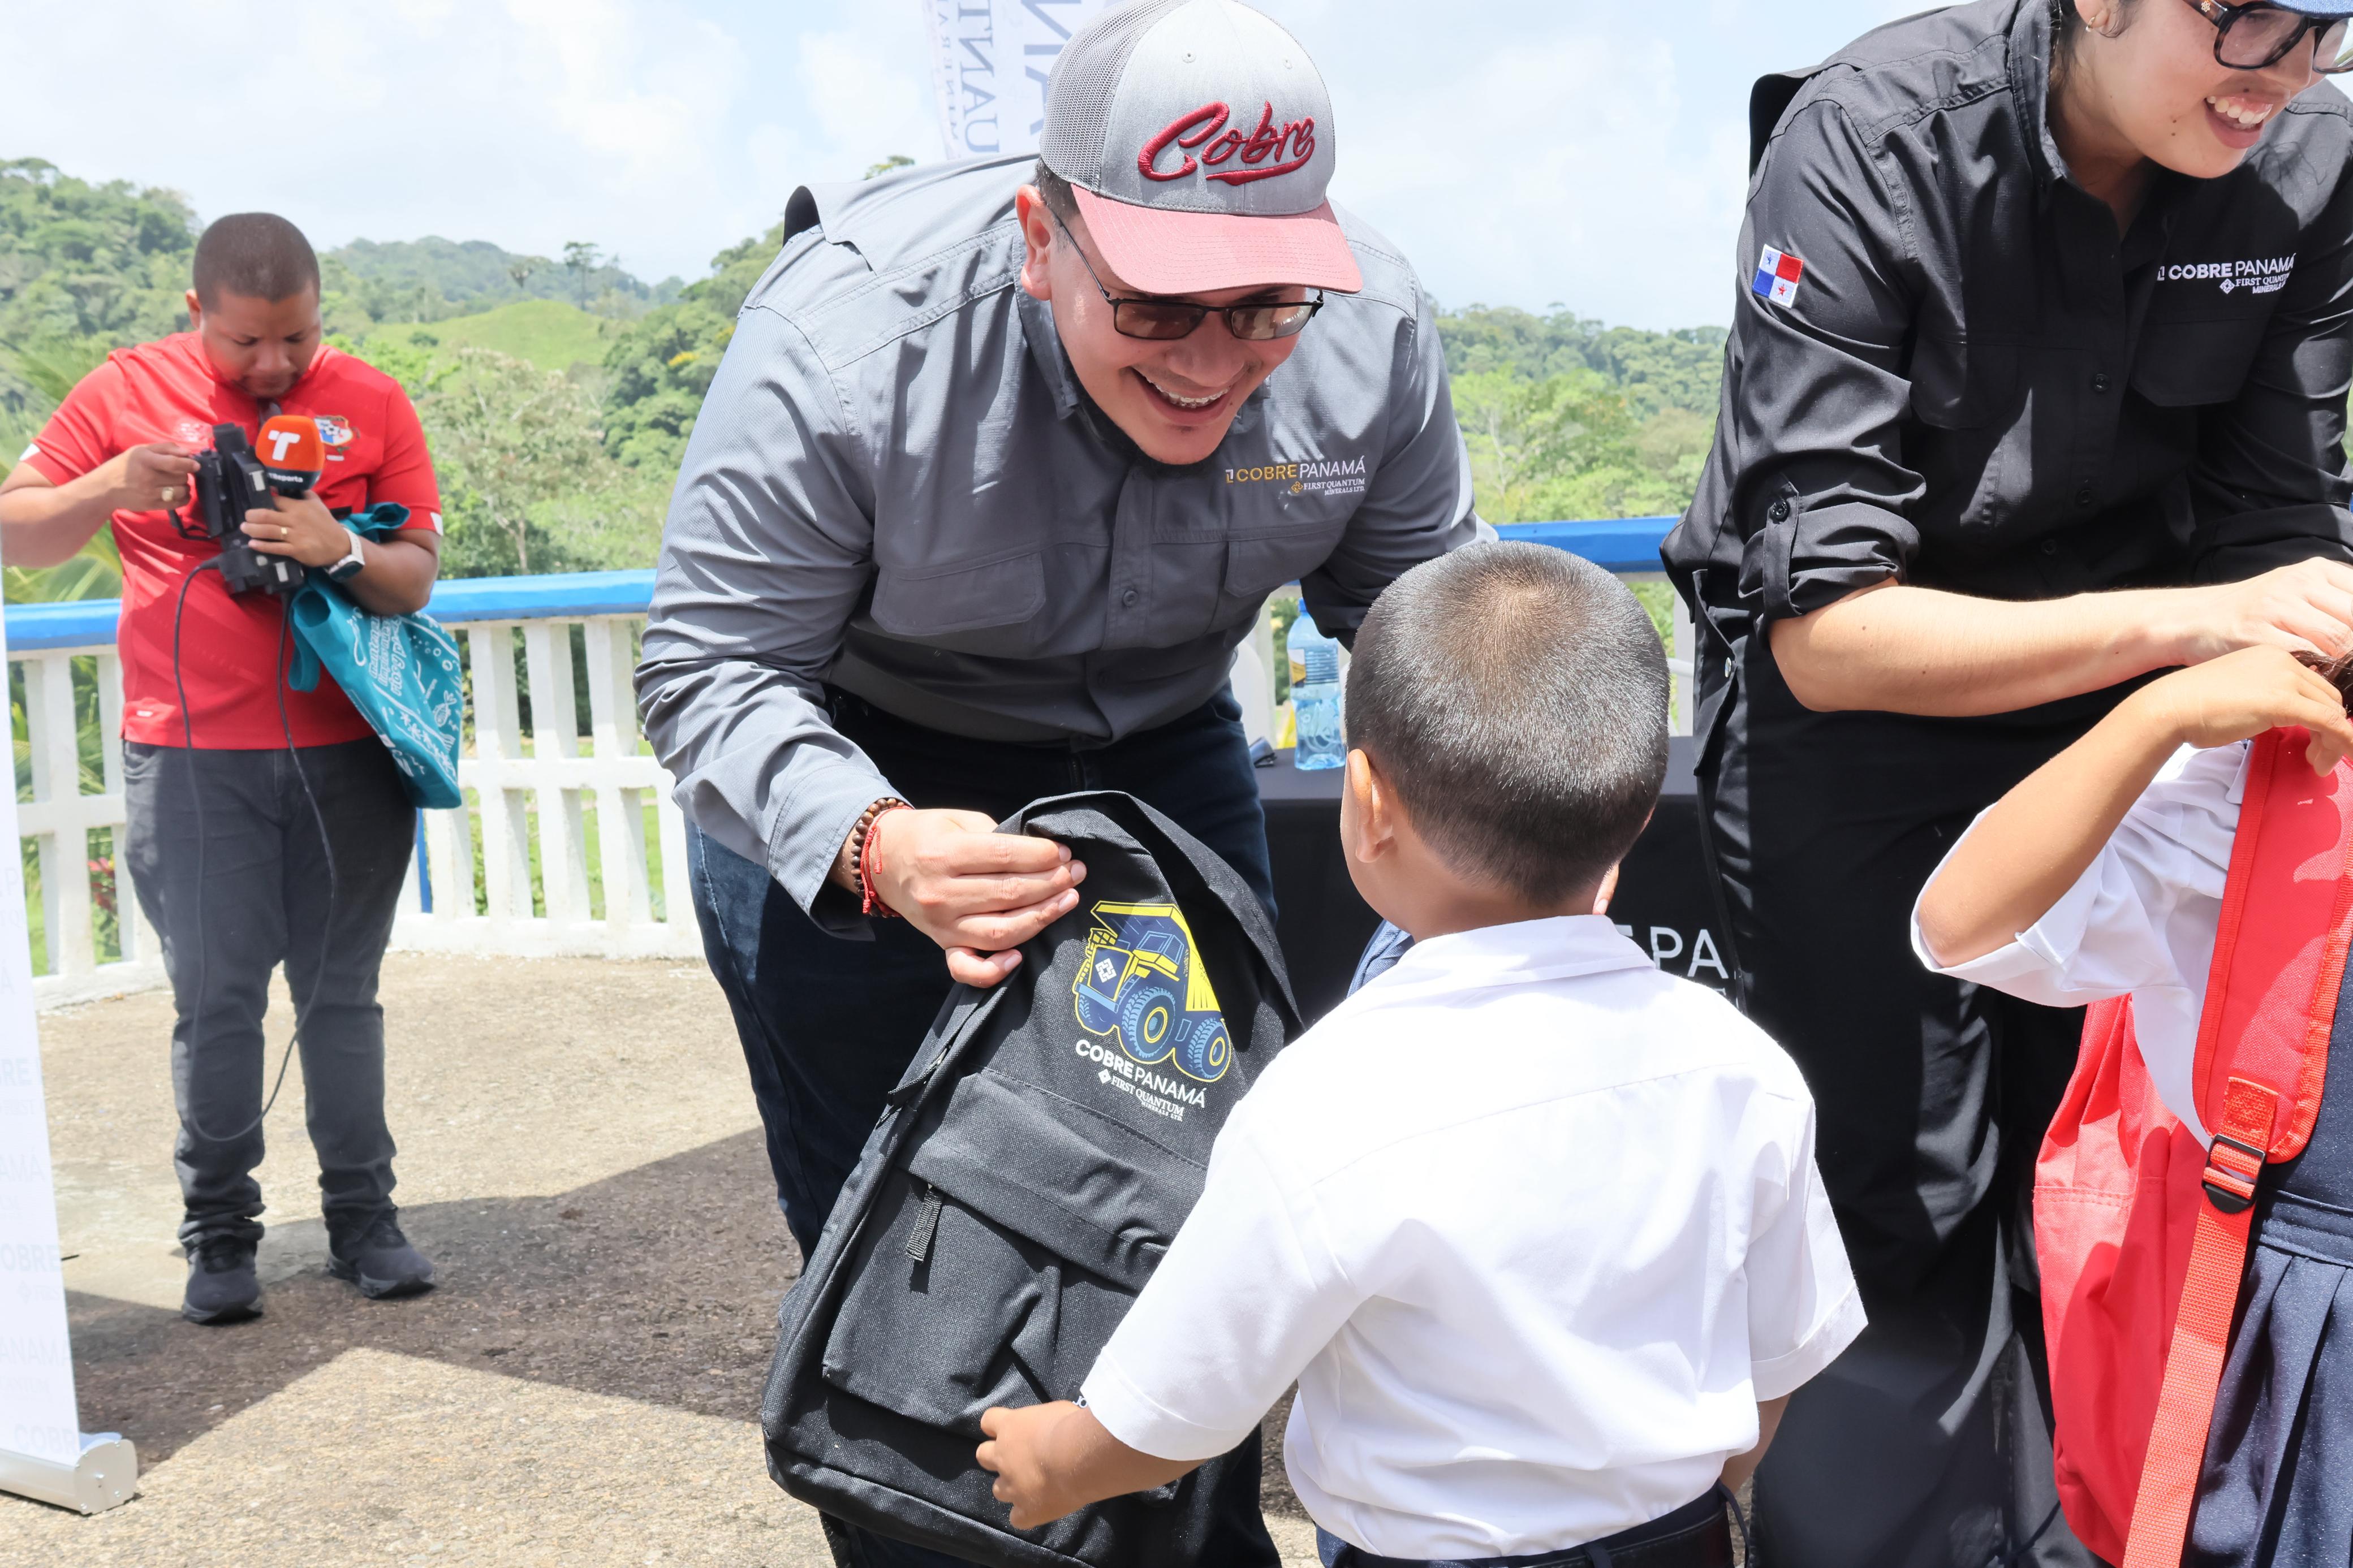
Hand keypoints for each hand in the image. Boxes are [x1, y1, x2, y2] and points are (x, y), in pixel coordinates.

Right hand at [96, 442, 197, 513]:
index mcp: (145, 460)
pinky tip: (179, 493)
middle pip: (180, 477)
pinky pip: (177, 503)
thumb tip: (188, 453)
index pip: (173, 463)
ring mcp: (150, 493)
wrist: (106, 487)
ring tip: (178, 483)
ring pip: (181, 490)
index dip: (188, 464)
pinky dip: (184, 498)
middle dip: (184, 474)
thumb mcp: (140, 450)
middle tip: (178, 473)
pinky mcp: (152, 505)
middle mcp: (148, 477)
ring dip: (185, 486)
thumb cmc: (125, 465)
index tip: (196, 465)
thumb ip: (165, 448)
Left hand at [243, 493, 351, 567]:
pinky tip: (252, 544)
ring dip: (252, 529)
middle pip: (265, 515)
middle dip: (251, 515)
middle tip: (246, 517)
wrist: (340, 546)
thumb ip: (304, 493)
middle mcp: (294, 520)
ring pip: (267, 531)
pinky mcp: (296, 550)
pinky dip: (262, 546)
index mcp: (299, 507)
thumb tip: (290, 484)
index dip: (263, 500)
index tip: (254, 501)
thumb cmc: (326, 524)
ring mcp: (295, 536)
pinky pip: (275, 547)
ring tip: (244, 528)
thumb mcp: (318, 504)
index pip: (275, 500)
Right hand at [857, 808, 1085, 986]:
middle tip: (1076, 872)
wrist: (882, 860)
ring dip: (1041, 917)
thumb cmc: (928, 836)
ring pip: (1000, 931)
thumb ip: (995, 836)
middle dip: (1051, 882)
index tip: (1063, 852)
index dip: (1041, 855)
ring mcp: (941, 924)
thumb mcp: (958, 821)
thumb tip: (1042, 853)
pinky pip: (966, 968)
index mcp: (944, 854)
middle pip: (1009, 892)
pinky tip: (1019, 958)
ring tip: (1068, 899)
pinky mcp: (942, 944)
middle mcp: (941, 893)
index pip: (1004, 856)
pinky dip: (993, 970)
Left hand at [977, 1402, 1093, 1529]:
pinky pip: (1017, 1518)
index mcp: (1010, 1426)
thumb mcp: (1055, 1411)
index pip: (988, 1420)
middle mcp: (1002, 1456)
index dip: (996, 1425)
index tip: (1009, 1428)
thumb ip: (1043, 1422)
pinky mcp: (1026, 1511)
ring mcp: (1011, 1486)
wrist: (1079, 1458)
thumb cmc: (1071, 1426)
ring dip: (1011, 1487)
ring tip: (1032, 1486)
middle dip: (995, 1457)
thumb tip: (1049, 1427)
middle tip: (1017, 1458)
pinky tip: (1040, 1509)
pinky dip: (1026, 1514)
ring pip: (998, 1490)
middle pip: (983, 1455)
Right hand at [2129, 645, 2352, 774]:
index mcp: (2273, 656)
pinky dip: (2340, 742)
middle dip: (2332, 729)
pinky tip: (2328, 760)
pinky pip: (2329, 722)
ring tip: (2317, 763)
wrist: (2171, 706)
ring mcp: (2285, 678)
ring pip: (2333, 710)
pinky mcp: (2284, 701)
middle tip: (2318, 757)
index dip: (2322, 715)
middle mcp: (2284, 661)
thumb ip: (2265, 698)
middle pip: (2329, 697)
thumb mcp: (2238, 693)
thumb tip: (2286, 719)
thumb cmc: (2194, 706)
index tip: (2315, 740)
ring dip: (2334, 741)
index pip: (2315, 685)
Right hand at [2168, 559, 2352, 666]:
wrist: (2192, 620)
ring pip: (2335, 638)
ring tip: (2339, 676)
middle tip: (2350, 665)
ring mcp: (2276, 607)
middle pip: (2352, 619)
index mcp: (2314, 570)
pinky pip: (2304, 656)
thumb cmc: (2249, 612)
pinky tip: (2314, 679)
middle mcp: (2297, 583)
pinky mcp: (2257, 634)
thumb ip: (2332, 602)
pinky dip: (2317, 672)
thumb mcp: (2294, 592)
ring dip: (2344, 663)